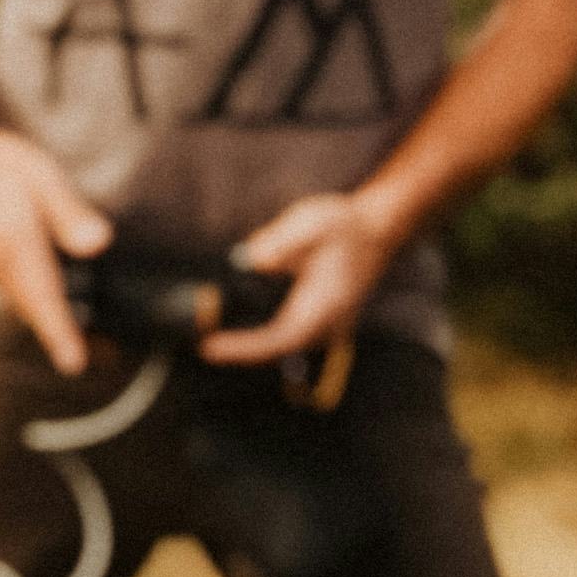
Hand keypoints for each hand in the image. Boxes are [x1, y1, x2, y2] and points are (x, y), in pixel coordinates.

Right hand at [0, 131, 112, 375]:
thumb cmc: (8, 163)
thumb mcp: (45, 178)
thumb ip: (70, 213)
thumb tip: (98, 243)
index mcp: (13, 242)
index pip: (42, 295)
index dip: (58, 331)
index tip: (73, 363)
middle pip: (31, 306)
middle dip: (56, 333)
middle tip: (83, 360)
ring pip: (20, 299)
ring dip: (43, 317)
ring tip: (70, 342)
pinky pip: (10, 289)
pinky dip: (31, 300)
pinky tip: (48, 302)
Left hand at [202, 190, 405, 366]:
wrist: (376, 231)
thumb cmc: (343, 226)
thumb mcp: (312, 223)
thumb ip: (281, 242)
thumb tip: (250, 259)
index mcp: (325, 304)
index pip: (282, 338)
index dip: (245, 347)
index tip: (211, 348)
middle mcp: (329, 324)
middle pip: (278, 352)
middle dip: (239, 352)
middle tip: (200, 345)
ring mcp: (328, 327)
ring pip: (283, 350)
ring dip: (248, 350)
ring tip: (210, 342)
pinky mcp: (321, 323)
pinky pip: (289, 341)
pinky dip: (261, 341)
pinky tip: (234, 334)